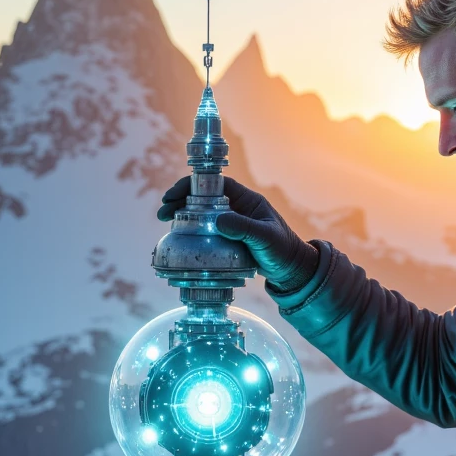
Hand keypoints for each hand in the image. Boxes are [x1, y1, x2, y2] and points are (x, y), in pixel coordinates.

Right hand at [158, 177, 318, 293]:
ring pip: (201, 215)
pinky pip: (205, 232)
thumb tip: (218, 220)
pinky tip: (179, 240)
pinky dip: (191, 233)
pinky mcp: (227, 241)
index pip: (215, 184)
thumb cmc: (284, 251)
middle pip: (203, 198)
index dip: (193, 185)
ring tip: (165, 224)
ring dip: (182, 217)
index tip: (174, 194)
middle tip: (163, 212)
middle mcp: (236, 209)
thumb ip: (244, 229)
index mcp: (246, 200)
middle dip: (181, 201)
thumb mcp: (266, 238)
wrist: (292, 271)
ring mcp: (231, 225)